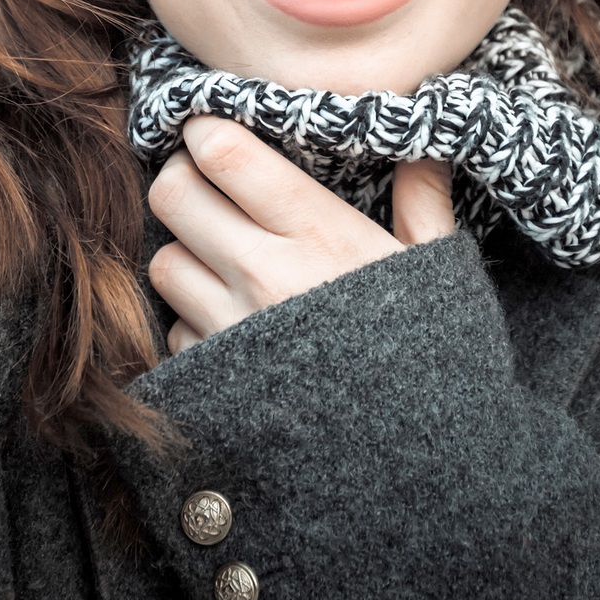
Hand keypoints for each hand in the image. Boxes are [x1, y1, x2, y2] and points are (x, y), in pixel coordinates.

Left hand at [147, 116, 454, 353]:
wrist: (418, 469)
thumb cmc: (434, 358)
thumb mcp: (437, 273)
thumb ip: (423, 203)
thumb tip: (424, 146)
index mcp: (321, 234)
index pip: (223, 153)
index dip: (205, 131)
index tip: (213, 130)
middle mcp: (265, 274)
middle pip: (173, 194)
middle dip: (183, 181)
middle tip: (210, 189)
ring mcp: (230, 330)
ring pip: (162, 260)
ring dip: (185, 254)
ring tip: (226, 262)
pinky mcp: (211, 379)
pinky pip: (174, 330)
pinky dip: (193, 322)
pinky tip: (236, 329)